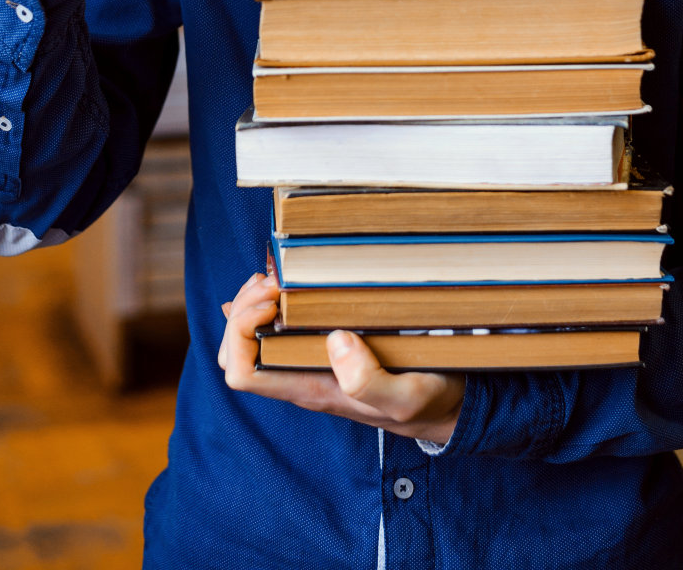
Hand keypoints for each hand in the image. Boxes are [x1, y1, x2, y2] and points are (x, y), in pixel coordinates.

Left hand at [218, 272, 464, 445]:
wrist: (446, 405)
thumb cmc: (425, 401)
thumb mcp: (407, 397)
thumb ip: (370, 382)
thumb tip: (334, 341)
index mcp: (310, 389)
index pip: (242, 371)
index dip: (243, 330)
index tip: (274, 300)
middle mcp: (300, 376)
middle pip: (235, 353)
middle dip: (242, 310)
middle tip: (275, 281)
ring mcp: (308, 362)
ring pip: (250, 340)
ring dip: (252, 303)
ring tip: (276, 278)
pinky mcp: (323, 347)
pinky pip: (275, 329)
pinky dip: (268, 302)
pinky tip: (278, 284)